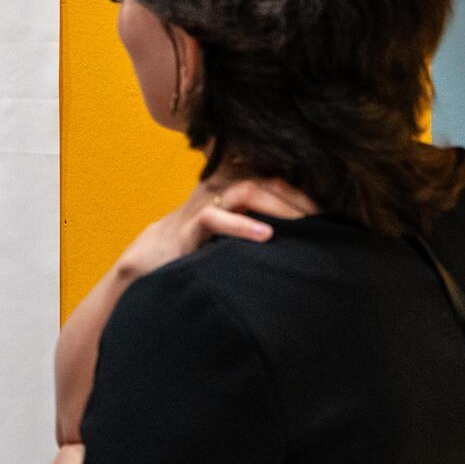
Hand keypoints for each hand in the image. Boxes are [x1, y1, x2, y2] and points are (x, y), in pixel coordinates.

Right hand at [51, 177, 314, 444]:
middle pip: (260, 180)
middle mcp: (210, 202)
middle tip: (324, 218)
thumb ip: (250, 248)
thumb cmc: (188, 274)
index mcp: (224, 203)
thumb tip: (300, 262)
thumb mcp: (225, 256)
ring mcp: (196, 214)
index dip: (298, 193)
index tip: (328, 214)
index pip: (268, 182)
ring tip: (302, 223)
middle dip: (294, 196)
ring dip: (275, 203)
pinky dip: (241, 224)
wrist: (136, 283)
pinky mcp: (182, 233)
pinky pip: (212, 217)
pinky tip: (266, 237)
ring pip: (241, 189)